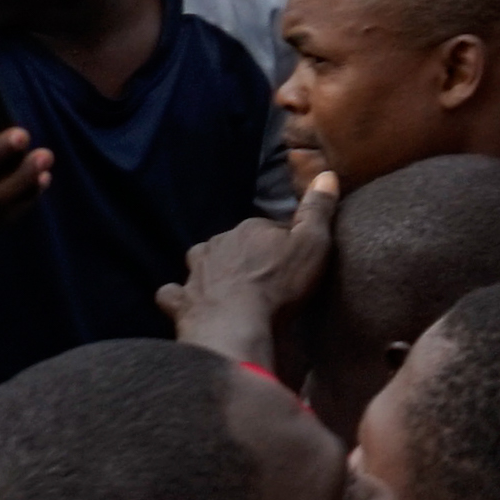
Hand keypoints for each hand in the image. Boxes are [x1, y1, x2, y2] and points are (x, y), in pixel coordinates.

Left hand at [160, 176, 338, 370]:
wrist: (236, 326)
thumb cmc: (280, 284)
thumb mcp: (313, 244)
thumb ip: (318, 210)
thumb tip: (326, 174)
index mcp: (250, 228)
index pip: (268, 228)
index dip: (280, 243)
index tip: (291, 259)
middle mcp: (219, 243)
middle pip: (234, 243)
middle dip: (245, 255)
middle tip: (263, 276)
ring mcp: (195, 273)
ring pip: (200, 261)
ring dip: (210, 268)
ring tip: (226, 284)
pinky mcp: (181, 300)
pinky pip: (173, 293)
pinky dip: (181, 296)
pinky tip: (189, 301)